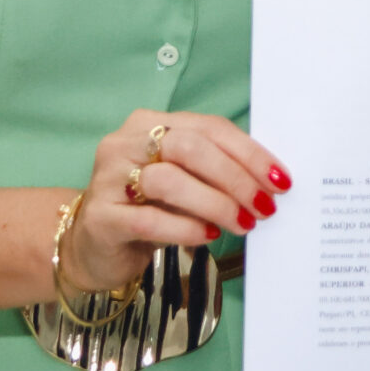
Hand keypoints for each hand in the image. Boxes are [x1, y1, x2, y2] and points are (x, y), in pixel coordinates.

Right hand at [62, 109, 290, 294]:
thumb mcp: (180, 182)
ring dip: (215, 203)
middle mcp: (125, 143)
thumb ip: (212, 173)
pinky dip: (185, 227)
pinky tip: (208, 235)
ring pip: (169, 180)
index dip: (249, 153)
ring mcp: (108, 178)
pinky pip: (149, 218)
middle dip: (235, 178)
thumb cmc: (145, 208)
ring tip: (242, 223)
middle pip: (190, 148)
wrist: (90, 246)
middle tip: (263, 206)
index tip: (279, 180)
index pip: (208, 128)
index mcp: (149, 123)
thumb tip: (266, 183)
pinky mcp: (101, 217)